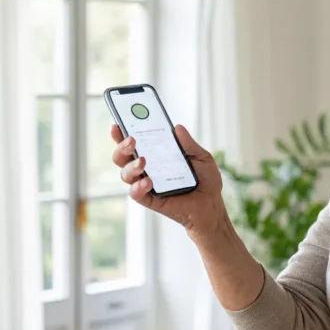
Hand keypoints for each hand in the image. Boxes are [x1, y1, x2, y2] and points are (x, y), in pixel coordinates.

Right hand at [111, 124, 225, 233]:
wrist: (211, 205)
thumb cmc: (205, 180)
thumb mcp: (201, 157)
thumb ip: (189, 144)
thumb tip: (177, 128)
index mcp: (155, 154)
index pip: (133, 142)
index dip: (121, 133)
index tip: (117, 124)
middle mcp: (146, 168)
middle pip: (122, 157)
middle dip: (122, 147)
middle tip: (131, 140)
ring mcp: (146, 184)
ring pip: (126, 174)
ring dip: (130, 166)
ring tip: (143, 161)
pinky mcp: (150, 200)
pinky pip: (136, 194)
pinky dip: (138, 187)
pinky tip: (148, 182)